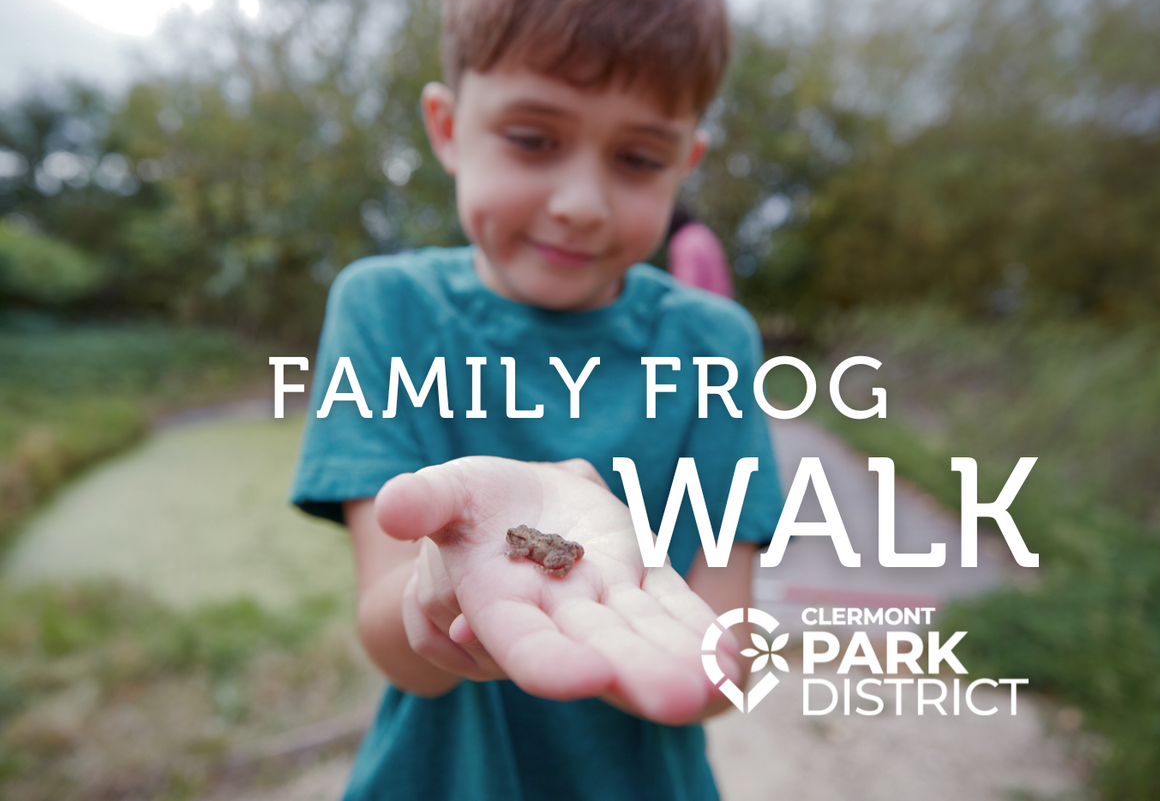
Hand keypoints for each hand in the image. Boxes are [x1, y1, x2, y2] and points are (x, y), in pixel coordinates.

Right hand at [374, 456, 739, 723]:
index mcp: (497, 602)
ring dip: (681, 660)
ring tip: (722, 680)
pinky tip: (735, 657)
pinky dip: (700, 634)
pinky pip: (672, 612)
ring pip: (642, 636)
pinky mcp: (639, 583)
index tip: (586, 676)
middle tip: (681, 698)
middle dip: (636, 673)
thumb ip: (423, 501)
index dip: (548, 659)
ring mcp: (603, 603)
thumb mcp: (444, 493)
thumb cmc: (469, 505)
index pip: (520, 640)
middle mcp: (554, 616)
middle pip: (596, 649)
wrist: (515, 507)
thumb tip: (392, 508)